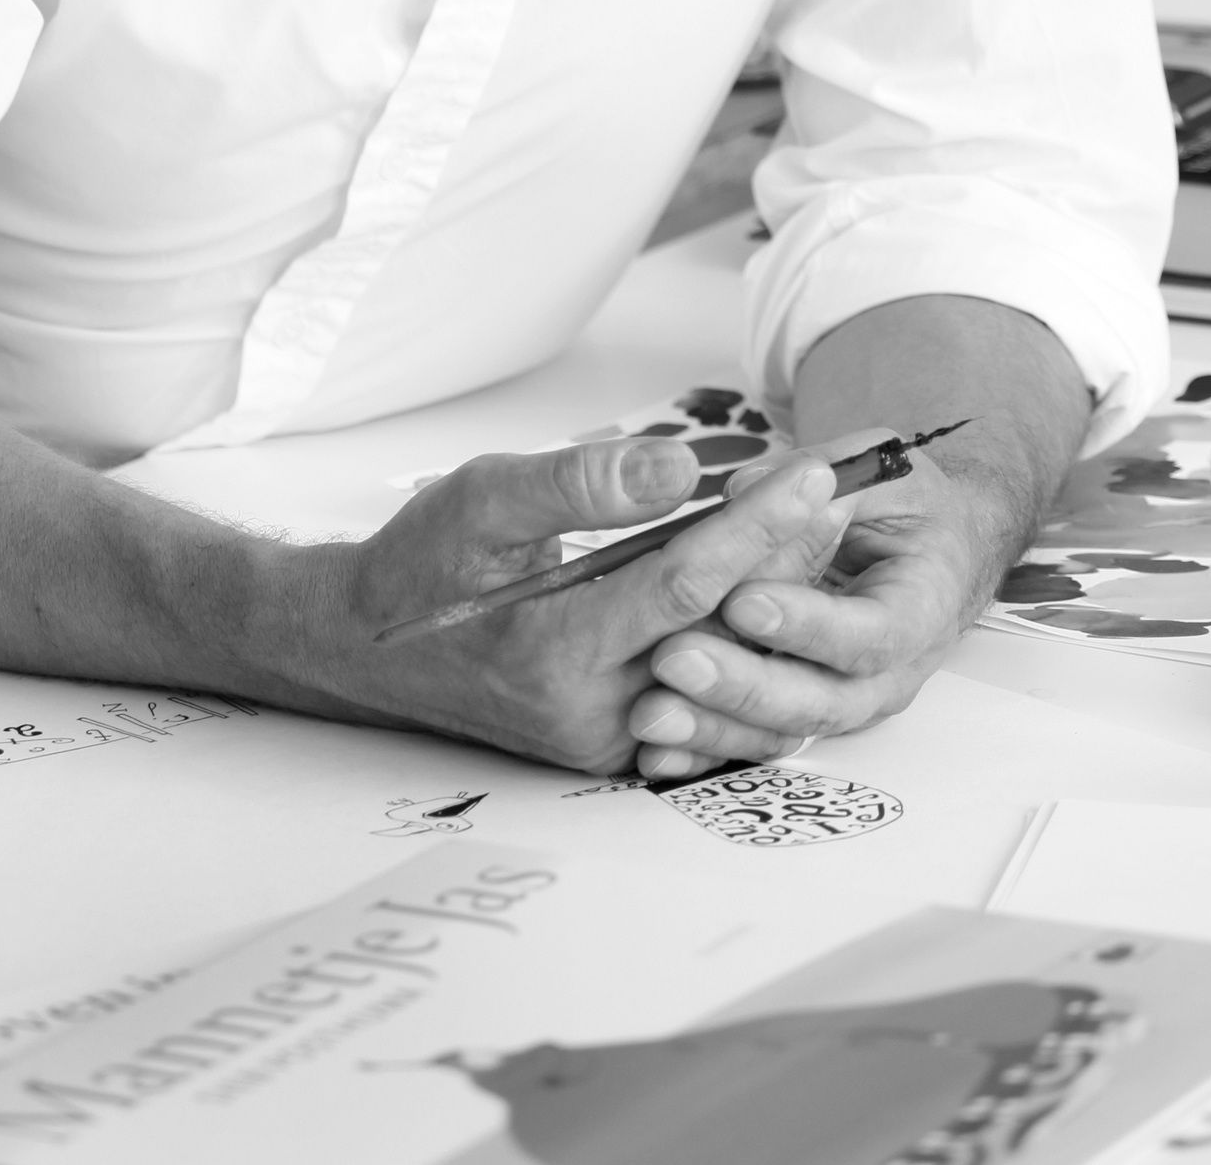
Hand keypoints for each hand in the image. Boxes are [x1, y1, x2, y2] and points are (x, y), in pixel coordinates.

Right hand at [262, 437, 848, 774]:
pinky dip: (743, 635)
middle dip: (786, 559)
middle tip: (840, 492)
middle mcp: (591, 715)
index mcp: (555, 656)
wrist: (370, 648)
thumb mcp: (483, 500)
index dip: (755, 527)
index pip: (684, 587)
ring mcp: (608, 740)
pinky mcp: (617, 745)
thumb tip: (678, 466)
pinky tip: (776, 580)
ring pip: (721, 667)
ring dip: (776, 598)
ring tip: (822, 529)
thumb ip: (579, 484)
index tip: (810, 474)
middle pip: (720, 633)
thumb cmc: (423, 562)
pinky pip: (702, 690)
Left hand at [624, 438, 1022, 779]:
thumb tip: (742, 488)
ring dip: (714, 727)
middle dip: (745, 686)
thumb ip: (820, 470)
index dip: (806, 624)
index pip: (867, 633)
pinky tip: (653, 752)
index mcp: (919, 610)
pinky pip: (755, 743)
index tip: (740, 600)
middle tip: (674, 658)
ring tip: (648, 711)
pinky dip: (705, 750)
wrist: (935, 558)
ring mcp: (845, 703)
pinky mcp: (802, 714)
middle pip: (821, 701)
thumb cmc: (912, 507)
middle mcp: (887, 675)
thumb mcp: (883, 467)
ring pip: (782, 731)